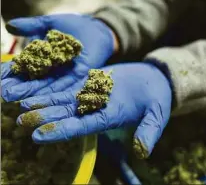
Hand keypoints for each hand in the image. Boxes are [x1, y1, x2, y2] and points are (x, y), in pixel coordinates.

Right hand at [1, 14, 115, 101]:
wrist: (98, 30)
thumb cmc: (76, 26)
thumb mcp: (51, 23)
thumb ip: (33, 26)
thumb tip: (10, 26)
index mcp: (45, 58)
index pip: (25, 67)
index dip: (12, 72)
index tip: (0, 78)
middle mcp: (54, 70)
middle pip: (33, 80)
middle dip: (18, 86)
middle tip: (3, 93)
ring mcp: (66, 75)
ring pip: (46, 86)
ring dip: (30, 92)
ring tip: (13, 96)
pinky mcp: (79, 77)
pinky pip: (64, 86)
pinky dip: (51, 92)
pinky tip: (38, 97)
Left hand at [17, 63, 171, 158]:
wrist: (153, 80)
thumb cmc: (157, 99)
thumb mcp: (158, 115)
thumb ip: (149, 131)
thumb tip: (142, 152)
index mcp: (110, 118)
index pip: (83, 127)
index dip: (62, 131)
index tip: (39, 135)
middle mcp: (97, 109)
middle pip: (67, 115)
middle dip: (45, 119)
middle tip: (20, 122)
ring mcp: (92, 95)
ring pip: (64, 101)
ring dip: (44, 103)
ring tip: (22, 105)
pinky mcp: (91, 82)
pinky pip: (70, 86)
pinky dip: (55, 88)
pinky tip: (39, 88)